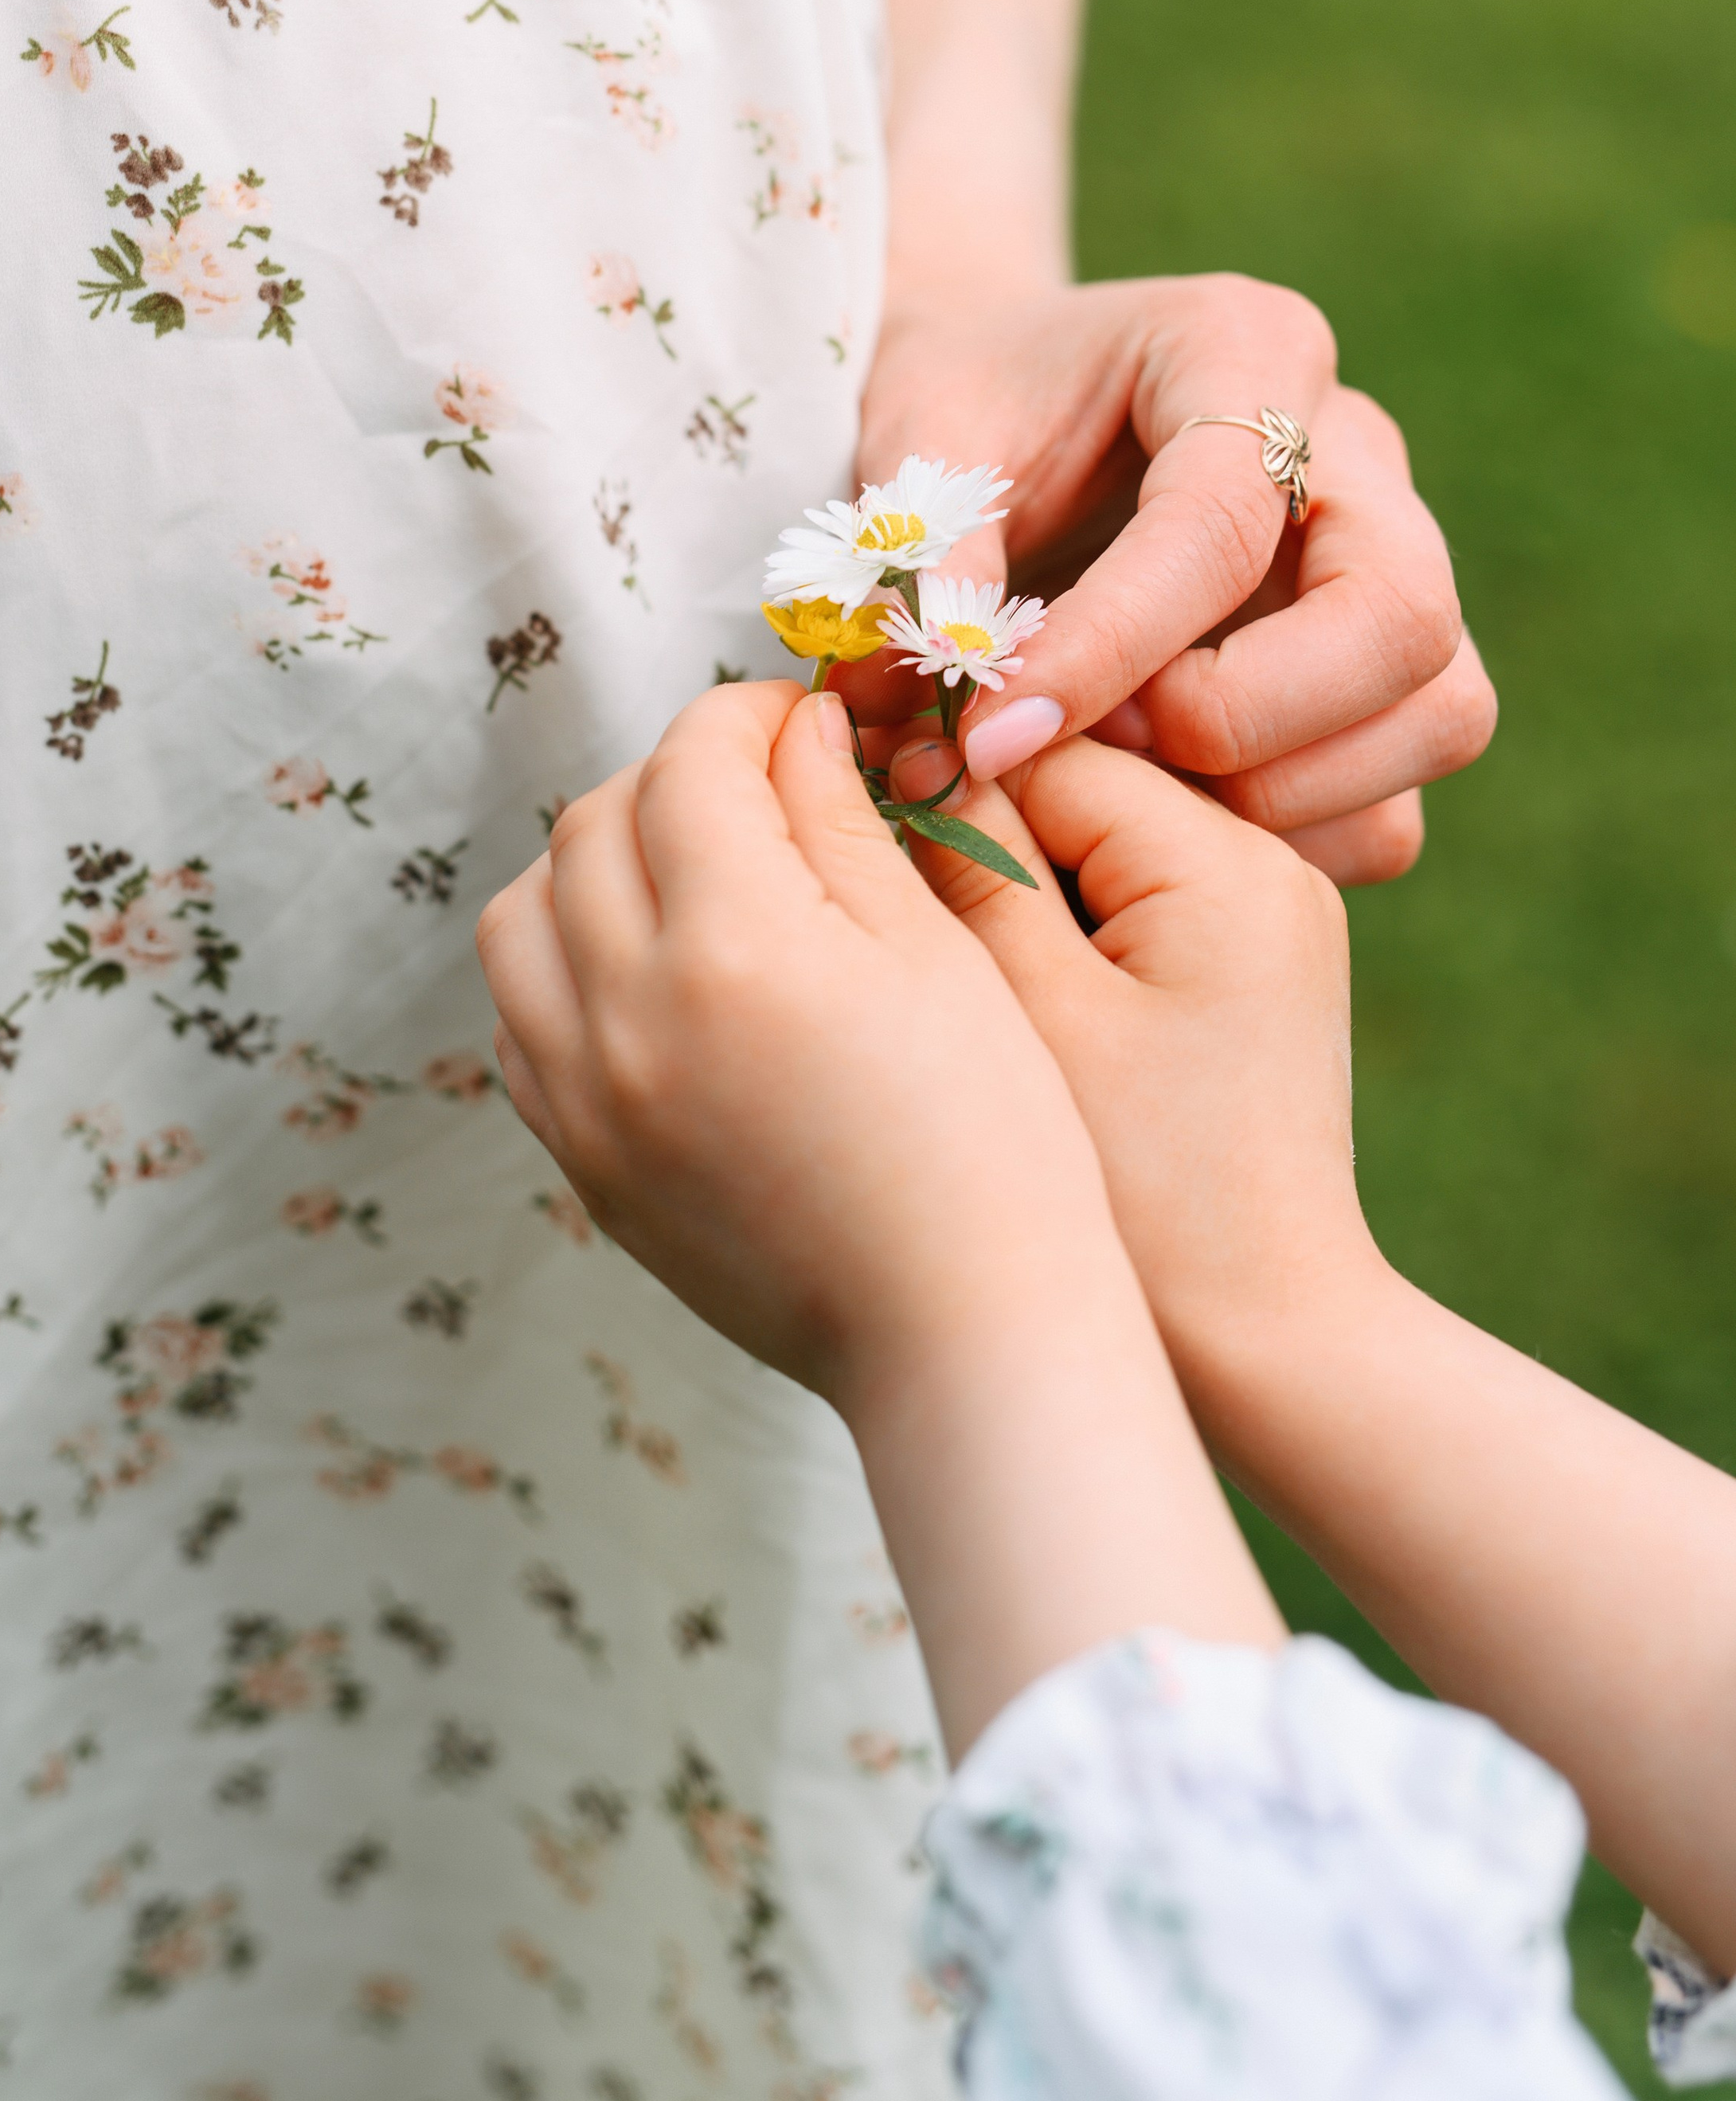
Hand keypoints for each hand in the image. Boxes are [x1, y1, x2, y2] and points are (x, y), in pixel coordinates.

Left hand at [475, 680, 1099, 1408]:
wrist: (963, 1337)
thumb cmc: (990, 1145)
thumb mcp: (933, 954)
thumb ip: (841, 823)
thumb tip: (796, 730)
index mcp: (732, 945)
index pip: (691, 765)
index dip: (747, 717)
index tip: (798, 720)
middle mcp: (627, 1014)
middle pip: (592, 826)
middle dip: (670, 778)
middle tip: (755, 785)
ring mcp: (587, 1099)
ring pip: (523, 918)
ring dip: (590, 865)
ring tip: (685, 872)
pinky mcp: (585, 1166)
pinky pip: (520, 1025)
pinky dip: (561, 968)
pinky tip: (648, 973)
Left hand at [857, 274, 1495, 885]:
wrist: (1010, 405)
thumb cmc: (970, 412)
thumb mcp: (921, 446)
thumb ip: (933, 566)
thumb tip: (950, 720)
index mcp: (1244, 347)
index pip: (1221, 522)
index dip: (1111, 647)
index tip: (998, 734)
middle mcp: (1357, 454)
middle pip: (1401, 617)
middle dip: (1246, 720)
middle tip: (1106, 744)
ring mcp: (1397, 564)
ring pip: (1441, 713)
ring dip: (1285, 794)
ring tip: (1132, 786)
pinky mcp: (1388, 675)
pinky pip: (1400, 801)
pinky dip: (1294, 844)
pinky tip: (1171, 823)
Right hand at [885, 726, 1379, 1424]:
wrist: (1270, 1348)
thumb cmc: (1154, 1205)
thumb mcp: (1036, 1017)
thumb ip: (969, 870)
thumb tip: (893, 752)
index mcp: (1224, 859)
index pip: (1043, 755)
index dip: (928, 778)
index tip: (830, 824)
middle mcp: (1261, 866)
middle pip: (1067, 791)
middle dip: (968, 832)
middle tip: (870, 900)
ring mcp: (1256, 923)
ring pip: (1083, 850)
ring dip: (1002, 887)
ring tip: (920, 953)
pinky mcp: (1235, 980)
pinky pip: (1116, 909)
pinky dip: (1046, 936)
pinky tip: (985, 993)